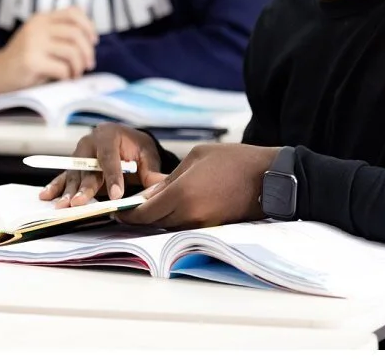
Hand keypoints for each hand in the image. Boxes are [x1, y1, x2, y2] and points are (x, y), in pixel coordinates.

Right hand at [0, 7, 97, 92]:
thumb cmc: (26, 56)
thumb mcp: (41, 37)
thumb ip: (60, 32)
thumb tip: (91, 37)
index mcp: (42, 18)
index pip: (73, 12)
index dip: (88, 26)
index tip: (93, 41)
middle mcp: (38, 27)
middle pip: (76, 33)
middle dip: (88, 51)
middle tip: (88, 64)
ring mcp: (33, 43)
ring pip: (72, 51)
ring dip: (79, 66)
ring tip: (75, 74)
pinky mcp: (31, 61)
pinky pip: (62, 68)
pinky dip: (68, 76)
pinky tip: (64, 79)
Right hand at [38, 124, 166, 205]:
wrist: (124, 140)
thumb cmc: (136, 147)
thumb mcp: (147, 155)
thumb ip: (151, 171)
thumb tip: (160, 186)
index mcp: (108, 135)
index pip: (110, 157)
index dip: (113, 177)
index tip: (116, 194)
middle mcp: (89, 143)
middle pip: (87, 169)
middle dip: (85, 187)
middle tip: (81, 202)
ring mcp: (77, 155)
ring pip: (73, 175)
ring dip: (68, 192)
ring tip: (64, 206)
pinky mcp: (72, 166)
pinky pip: (62, 177)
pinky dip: (54, 187)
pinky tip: (45, 196)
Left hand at [117, 144, 279, 230]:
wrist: (269, 177)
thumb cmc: (234, 160)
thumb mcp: (197, 157)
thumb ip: (170, 178)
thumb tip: (150, 194)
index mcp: (182, 194)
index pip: (144, 213)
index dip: (127, 214)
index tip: (115, 210)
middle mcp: (189, 215)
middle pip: (153, 223)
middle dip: (139, 217)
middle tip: (127, 208)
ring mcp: (201, 224)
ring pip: (168, 226)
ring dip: (156, 218)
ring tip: (148, 205)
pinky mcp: (212, 227)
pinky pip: (184, 225)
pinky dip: (174, 219)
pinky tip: (171, 207)